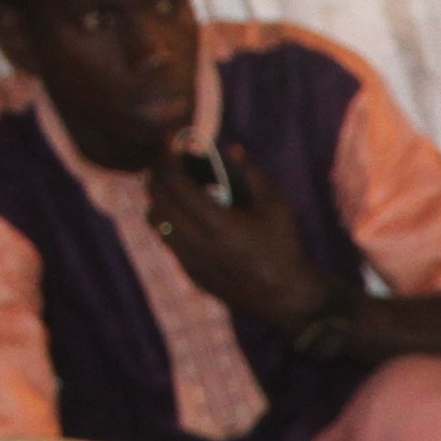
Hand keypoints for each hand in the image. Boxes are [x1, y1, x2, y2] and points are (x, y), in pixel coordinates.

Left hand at [143, 155, 334, 340]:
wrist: (285, 298)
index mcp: (215, 222)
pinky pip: (167, 239)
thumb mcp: (276, 206)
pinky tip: (186, 216)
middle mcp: (194, 241)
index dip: (167, 157)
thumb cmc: (284, 249)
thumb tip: (231, 149)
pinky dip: (168, 221)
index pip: (174, 182)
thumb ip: (251, 174)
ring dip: (159, 199)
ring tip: (173, 188)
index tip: (170, 142)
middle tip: (168, 160)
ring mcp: (189, 259)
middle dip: (158, 173)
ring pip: (154, 220)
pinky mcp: (190, 272)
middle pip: (157, 198)